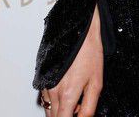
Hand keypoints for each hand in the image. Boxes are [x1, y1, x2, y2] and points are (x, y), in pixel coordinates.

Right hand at [39, 1, 103, 115]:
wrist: (79, 29)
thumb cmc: (89, 53)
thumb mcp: (96, 83)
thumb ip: (89, 107)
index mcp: (66, 94)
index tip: (76, 116)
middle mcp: (52, 90)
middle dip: (67, 115)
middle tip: (79, 106)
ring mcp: (45, 83)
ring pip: (49, 108)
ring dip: (60, 110)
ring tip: (75, 97)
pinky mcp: (42, 76)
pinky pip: (46, 96)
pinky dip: (55, 99)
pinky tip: (66, 89)